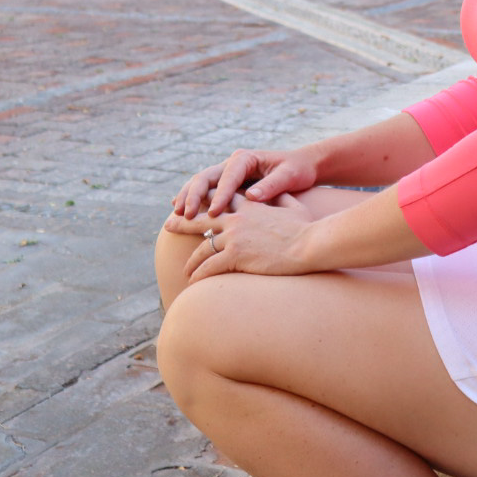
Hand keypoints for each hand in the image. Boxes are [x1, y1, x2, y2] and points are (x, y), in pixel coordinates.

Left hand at [165, 194, 316, 281]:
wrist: (308, 244)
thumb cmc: (306, 228)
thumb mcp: (294, 206)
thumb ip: (281, 198)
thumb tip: (279, 193)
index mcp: (250, 205)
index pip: (220, 200)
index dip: (205, 202)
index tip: (194, 205)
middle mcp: (237, 218)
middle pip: (201, 218)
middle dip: (182, 221)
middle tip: (168, 224)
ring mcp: (235, 236)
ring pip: (202, 248)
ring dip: (192, 261)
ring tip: (186, 270)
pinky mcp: (236, 255)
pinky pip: (209, 266)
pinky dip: (199, 275)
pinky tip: (194, 283)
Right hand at [170, 147, 318, 218]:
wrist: (302, 166)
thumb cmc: (298, 170)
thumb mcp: (289, 176)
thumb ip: (271, 185)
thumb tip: (251, 197)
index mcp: (246, 158)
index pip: (228, 176)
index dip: (219, 195)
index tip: (214, 214)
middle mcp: (233, 163)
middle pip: (205, 177)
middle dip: (194, 195)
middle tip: (186, 215)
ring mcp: (227, 173)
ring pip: (200, 184)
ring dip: (188, 198)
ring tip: (177, 216)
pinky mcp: (226, 184)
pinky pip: (205, 192)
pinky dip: (193, 201)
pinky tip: (181, 214)